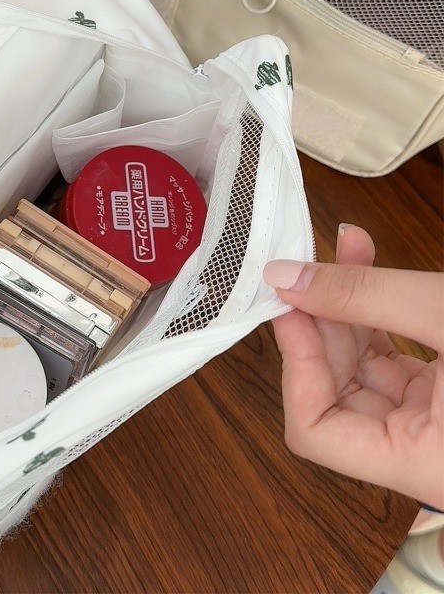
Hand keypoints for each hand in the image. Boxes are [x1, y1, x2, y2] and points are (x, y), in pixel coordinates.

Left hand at [264, 224, 443, 507]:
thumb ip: (365, 296)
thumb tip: (284, 275)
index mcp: (422, 464)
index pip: (315, 431)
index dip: (294, 364)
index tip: (288, 305)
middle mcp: (423, 453)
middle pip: (335, 390)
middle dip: (319, 322)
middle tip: (307, 267)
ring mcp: (434, 424)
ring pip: (363, 368)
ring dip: (346, 307)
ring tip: (343, 249)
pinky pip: (393, 358)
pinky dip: (377, 314)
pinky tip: (367, 266)